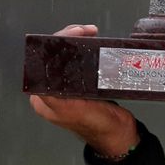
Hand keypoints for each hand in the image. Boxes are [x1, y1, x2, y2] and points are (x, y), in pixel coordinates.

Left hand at [28, 24, 138, 156]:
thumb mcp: (75, 112)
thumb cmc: (101, 127)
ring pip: (67, 57)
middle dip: (68, 38)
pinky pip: (79, 62)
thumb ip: (57, 98)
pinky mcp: (83, 85)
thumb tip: (44, 84)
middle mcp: (54, 92)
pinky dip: (85, 50)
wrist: (120, 134)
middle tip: (85, 31)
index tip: (74, 34)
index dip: (56, 43)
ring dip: (77, 42)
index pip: (43, 62)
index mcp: (45, 99)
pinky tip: (93, 44)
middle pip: (54, 56)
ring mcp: (69, 88)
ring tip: (89, 33)